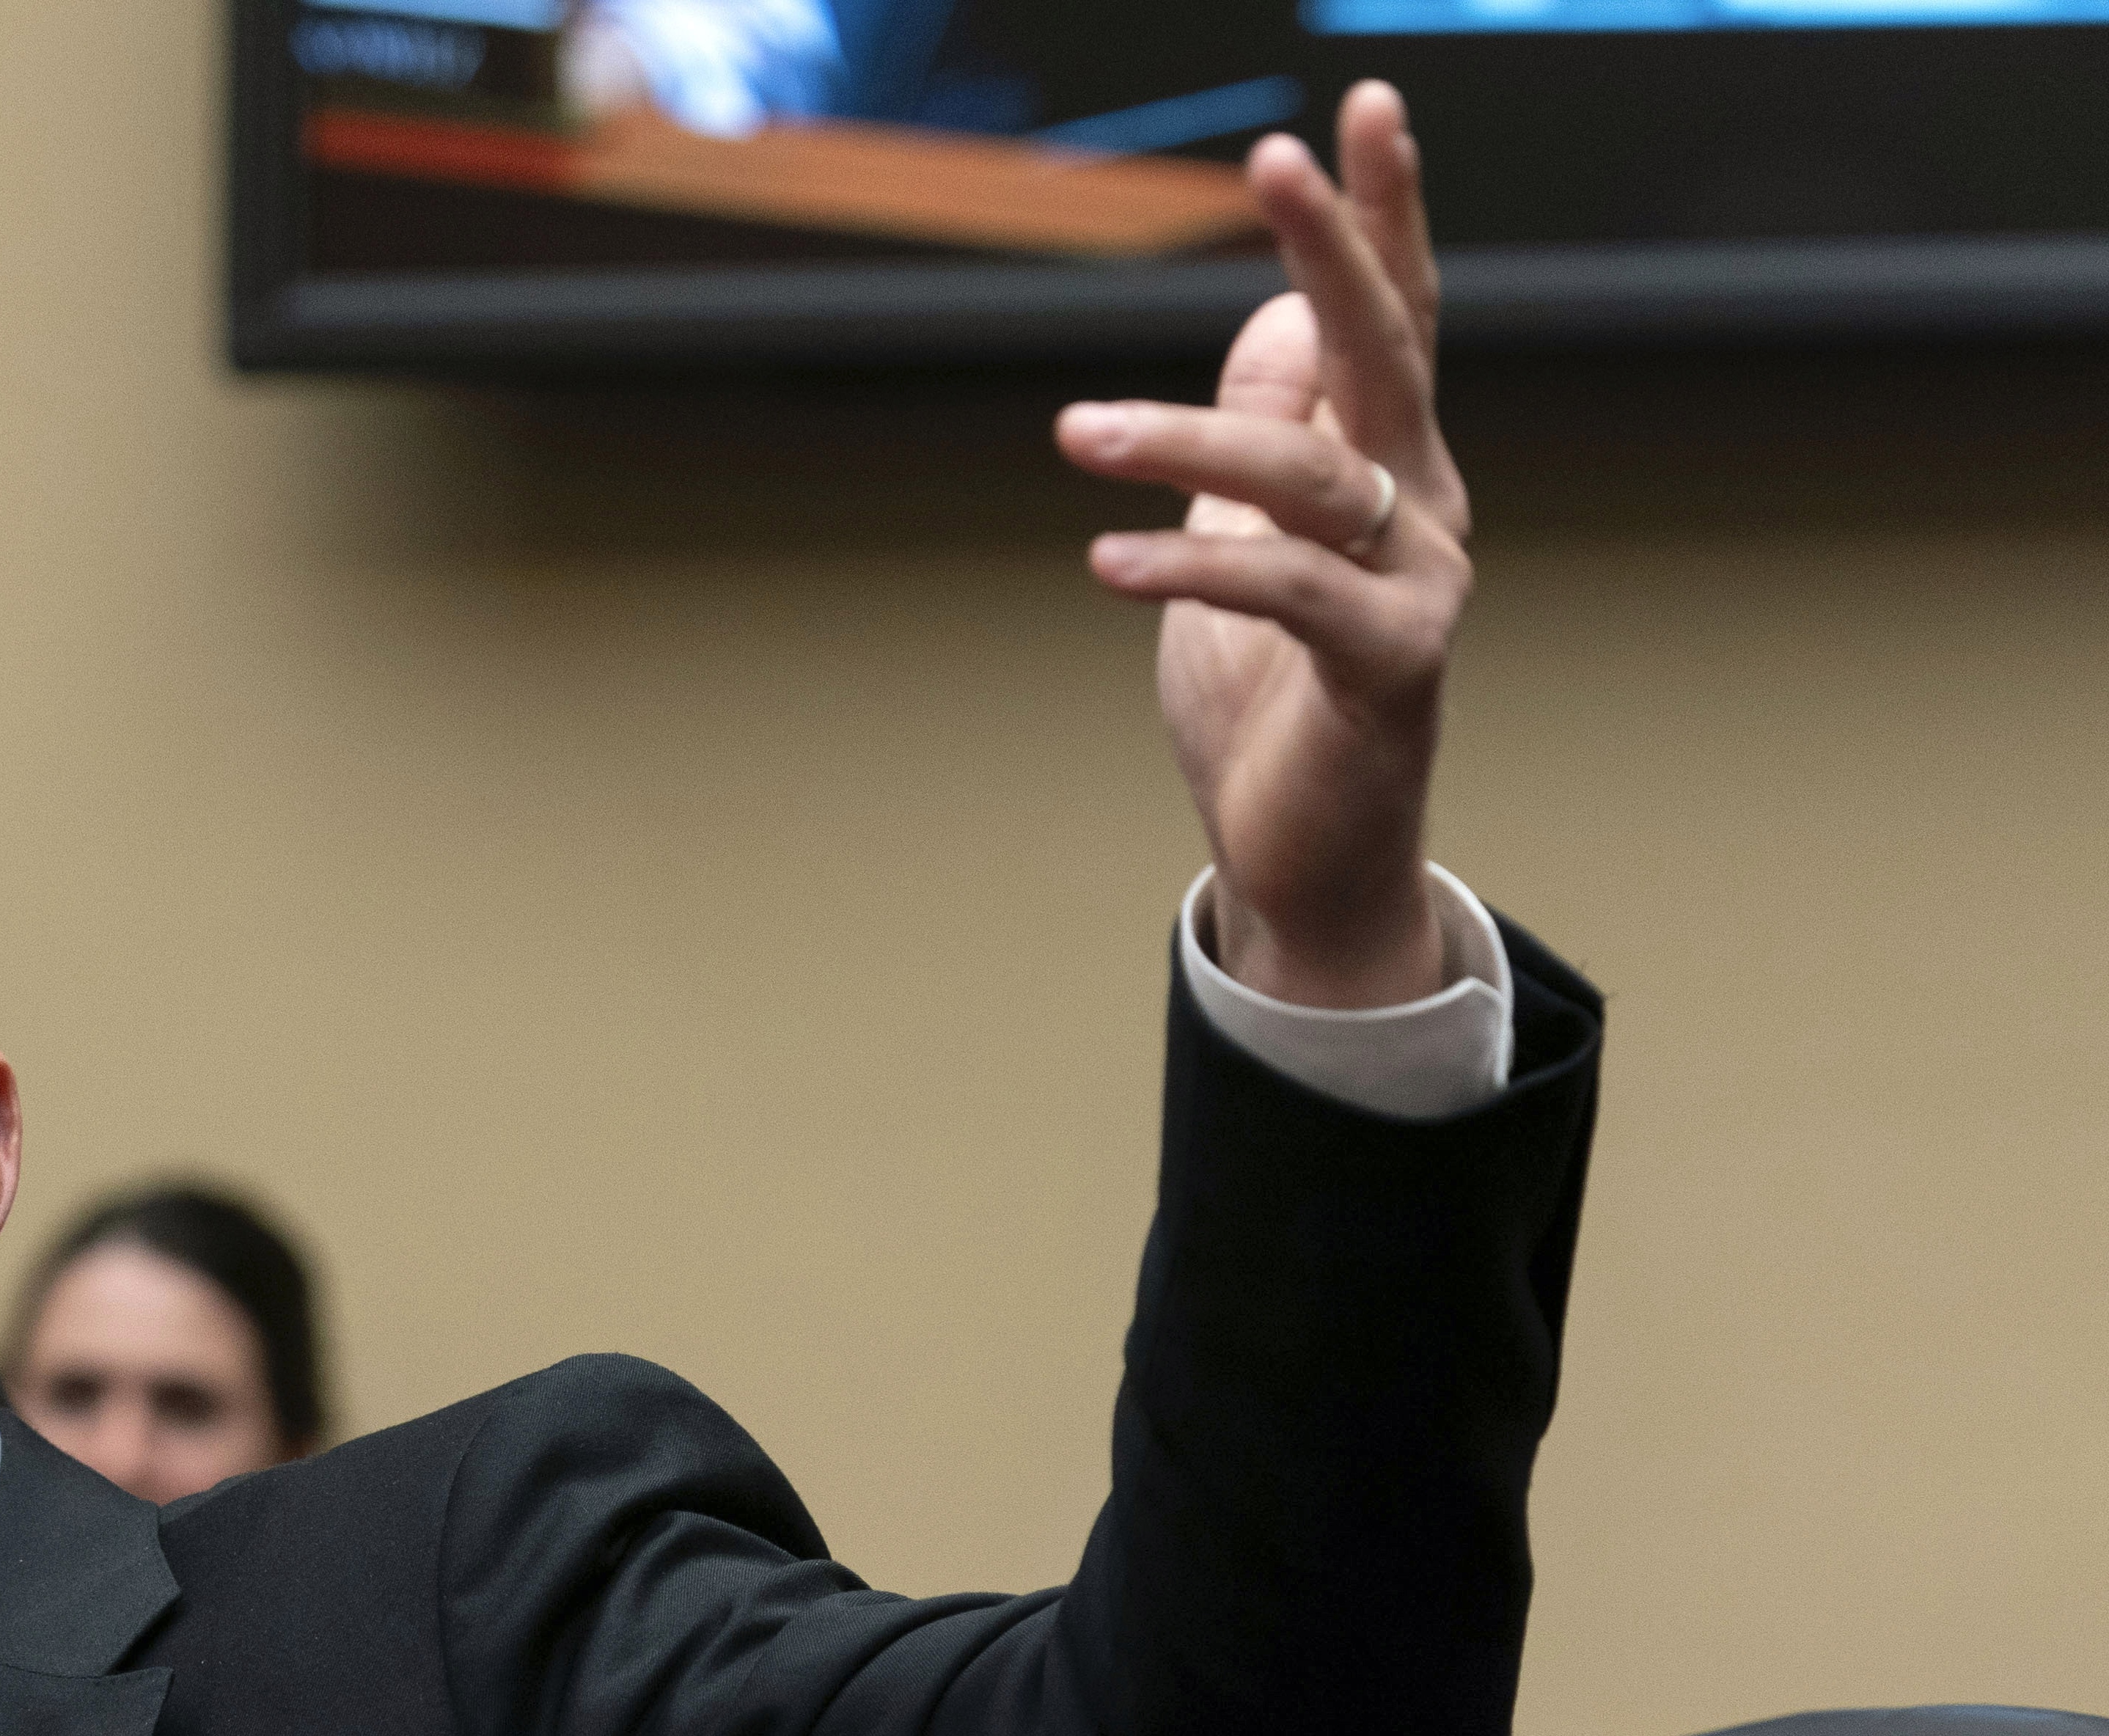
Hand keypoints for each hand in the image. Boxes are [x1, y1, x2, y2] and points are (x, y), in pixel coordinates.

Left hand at [1055, 82, 1471, 1010]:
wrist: (1304, 859)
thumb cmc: (1270, 701)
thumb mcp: (1238, 544)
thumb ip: (1266, 431)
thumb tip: (1281, 313)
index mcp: (1389, 466)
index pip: (1391, 316)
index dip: (1380, 213)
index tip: (1357, 109)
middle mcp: (1424, 505)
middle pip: (1385, 348)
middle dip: (1334, 247)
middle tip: (1273, 161)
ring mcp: (1422, 583)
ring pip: (1306, 474)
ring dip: (1183, 441)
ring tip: (1076, 431)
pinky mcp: (1394, 665)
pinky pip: (1286, 590)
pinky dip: (1189, 565)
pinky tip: (1107, 555)